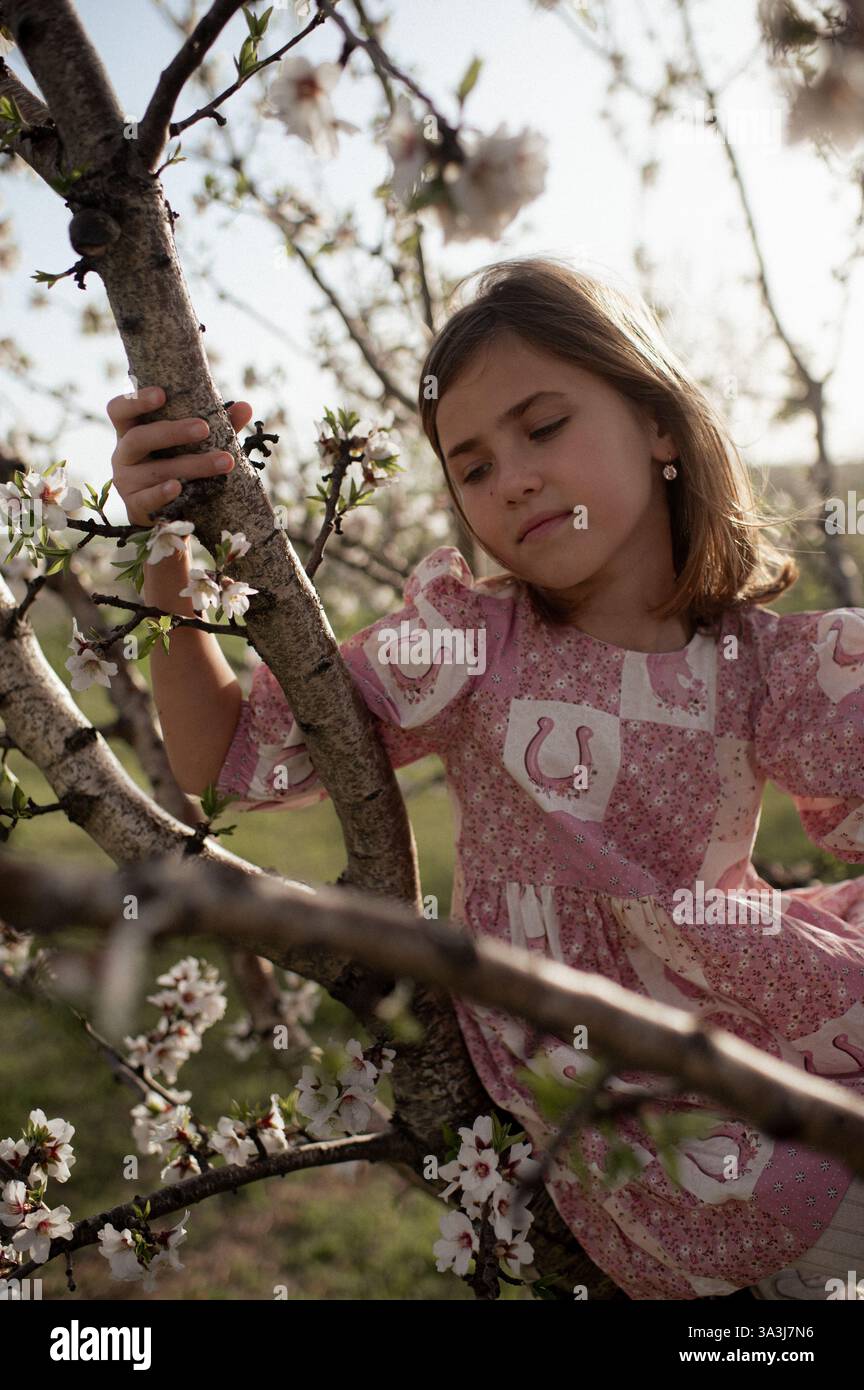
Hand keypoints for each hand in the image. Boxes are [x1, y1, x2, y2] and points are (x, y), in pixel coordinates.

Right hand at [106, 385, 252, 527]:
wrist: (171, 514)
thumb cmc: (180, 467)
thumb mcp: (193, 445)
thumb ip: (216, 426)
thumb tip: (245, 407)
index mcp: (132, 432)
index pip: (120, 410)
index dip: (136, 400)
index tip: (162, 394)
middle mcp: (123, 454)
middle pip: (139, 438)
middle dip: (172, 432)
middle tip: (203, 428)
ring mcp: (126, 482)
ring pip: (156, 470)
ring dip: (191, 465)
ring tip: (224, 461)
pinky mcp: (136, 506)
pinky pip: (148, 499)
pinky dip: (163, 493)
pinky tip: (178, 487)